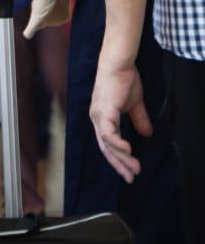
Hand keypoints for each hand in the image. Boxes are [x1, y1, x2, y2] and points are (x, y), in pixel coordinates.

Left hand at [90, 59, 150, 182]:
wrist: (118, 65)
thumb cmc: (124, 81)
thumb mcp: (133, 104)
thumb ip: (138, 120)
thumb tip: (146, 134)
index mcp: (102, 119)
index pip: (107, 145)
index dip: (118, 159)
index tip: (130, 172)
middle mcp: (96, 120)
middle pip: (105, 149)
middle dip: (119, 165)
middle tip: (131, 178)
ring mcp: (98, 116)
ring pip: (107, 144)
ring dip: (121, 158)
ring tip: (134, 168)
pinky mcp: (104, 111)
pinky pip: (108, 132)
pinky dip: (117, 143)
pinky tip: (128, 151)